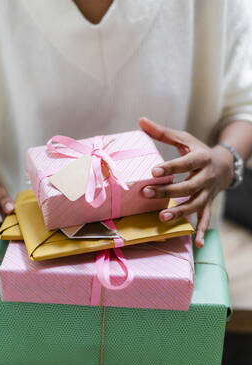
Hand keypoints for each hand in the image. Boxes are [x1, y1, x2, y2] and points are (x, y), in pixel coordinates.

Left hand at [139, 117, 233, 247]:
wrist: (224, 165)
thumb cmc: (198, 151)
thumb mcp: (184, 139)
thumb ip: (162, 132)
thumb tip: (140, 120)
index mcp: (201, 158)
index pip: (185, 163)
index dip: (170, 167)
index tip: (153, 171)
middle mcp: (206, 177)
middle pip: (188, 186)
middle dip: (168, 190)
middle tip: (147, 193)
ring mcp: (208, 193)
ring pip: (195, 204)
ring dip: (179, 212)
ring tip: (162, 217)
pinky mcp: (207, 204)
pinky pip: (205, 218)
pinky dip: (201, 231)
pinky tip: (195, 243)